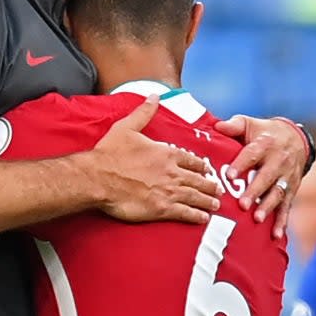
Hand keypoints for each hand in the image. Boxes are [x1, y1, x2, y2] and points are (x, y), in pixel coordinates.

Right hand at [87, 95, 220, 223]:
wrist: (98, 177)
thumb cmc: (110, 154)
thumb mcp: (127, 127)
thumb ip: (144, 113)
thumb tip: (154, 96)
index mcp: (165, 153)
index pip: (191, 160)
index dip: (201, 165)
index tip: (207, 169)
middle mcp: (171, 172)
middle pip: (198, 179)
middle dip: (210, 185)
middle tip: (218, 189)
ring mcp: (169, 191)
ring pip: (196, 196)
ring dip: (207, 201)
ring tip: (215, 205)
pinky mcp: (162, 208)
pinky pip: (185, 213)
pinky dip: (196, 216)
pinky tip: (203, 218)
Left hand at [215, 115, 307, 237]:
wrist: (296, 139)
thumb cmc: (263, 133)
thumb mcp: (250, 124)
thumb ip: (233, 125)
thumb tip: (216, 126)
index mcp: (265, 144)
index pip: (252, 154)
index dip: (241, 165)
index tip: (229, 176)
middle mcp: (278, 162)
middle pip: (266, 177)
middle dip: (254, 191)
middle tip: (242, 205)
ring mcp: (286, 177)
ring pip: (277, 193)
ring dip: (267, 207)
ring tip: (257, 219)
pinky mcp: (291, 190)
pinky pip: (287, 206)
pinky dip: (282, 221)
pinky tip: (276, 235)